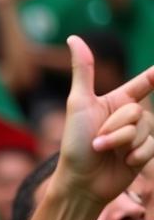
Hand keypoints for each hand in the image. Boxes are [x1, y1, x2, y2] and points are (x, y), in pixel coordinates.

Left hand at [53, 36, 153, 205]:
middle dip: (117, 127)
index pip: (146, 82)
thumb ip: (83, 70)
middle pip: (140, 110)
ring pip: (146, 129)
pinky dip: (135, 155)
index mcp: (117, 101)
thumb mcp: (78, 103)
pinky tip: (122, 163)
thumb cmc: (74, 143)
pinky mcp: (142, 154)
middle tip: (97, 140)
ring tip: (103, 152)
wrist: (78, 182)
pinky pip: (151, 147)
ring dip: (122, 142)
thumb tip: (73, 37)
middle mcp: (129, 117)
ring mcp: (137, 136)